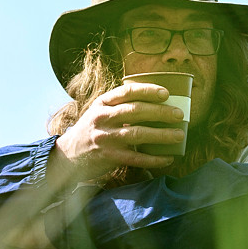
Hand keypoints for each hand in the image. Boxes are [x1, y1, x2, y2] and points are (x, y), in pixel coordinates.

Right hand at [51, 81, 184, 182]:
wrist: (68, 156)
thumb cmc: (91, 130)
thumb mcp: (99, 112)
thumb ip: (119, 106)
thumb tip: (156, 103)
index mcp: (102, 103)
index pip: (127, 91)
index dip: (148, 90)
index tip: (166, 93)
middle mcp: (102, 118)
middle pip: (136, 111)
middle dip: (161, 112)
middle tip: (179, 114)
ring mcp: (105, 138)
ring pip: (138, 134)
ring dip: (162, 135)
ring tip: (179, 135)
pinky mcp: (109, 157)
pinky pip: (136, 158)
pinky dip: (154, 158)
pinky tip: (168, 157)